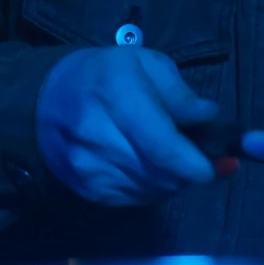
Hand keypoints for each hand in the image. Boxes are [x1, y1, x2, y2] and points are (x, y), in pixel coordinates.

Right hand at [35, 46, 220, 204]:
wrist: (46, 102)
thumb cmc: (106, 76)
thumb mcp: (146, 65)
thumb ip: (179, 92)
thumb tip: (208, 117)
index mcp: (116, 94)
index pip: (161, 145)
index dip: (195, 163)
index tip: (217, 165)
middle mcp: (97, 135)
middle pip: (162, 173)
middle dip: (191, 171)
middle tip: (204, 158)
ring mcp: (89, 168)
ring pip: (153, 190)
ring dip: (173, 180)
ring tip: (174, 157)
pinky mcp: (88, 191)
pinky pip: (137, 199)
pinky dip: (154, 187)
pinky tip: (150, 167)